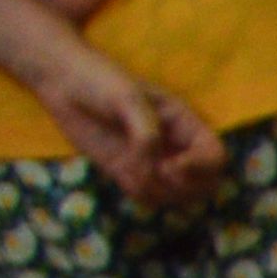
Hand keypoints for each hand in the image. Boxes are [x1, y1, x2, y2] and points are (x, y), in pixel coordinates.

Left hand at [13, 26, 220, 204]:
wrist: (61, 80)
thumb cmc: (99, 79)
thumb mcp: (129, 99)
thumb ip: (148, 134)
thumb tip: (156, 168)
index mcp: (184, 124)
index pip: (215, 157)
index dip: (201, 168)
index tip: (171, 166)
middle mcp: (176, 146)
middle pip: (206, 184)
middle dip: (185, 186)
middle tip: (158, 172)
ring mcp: (154, 162)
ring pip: (178, 197)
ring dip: (159, 191)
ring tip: (132, 171)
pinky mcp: (130, 173)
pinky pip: (148, 198)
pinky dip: (139, 192)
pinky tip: (121, 174)